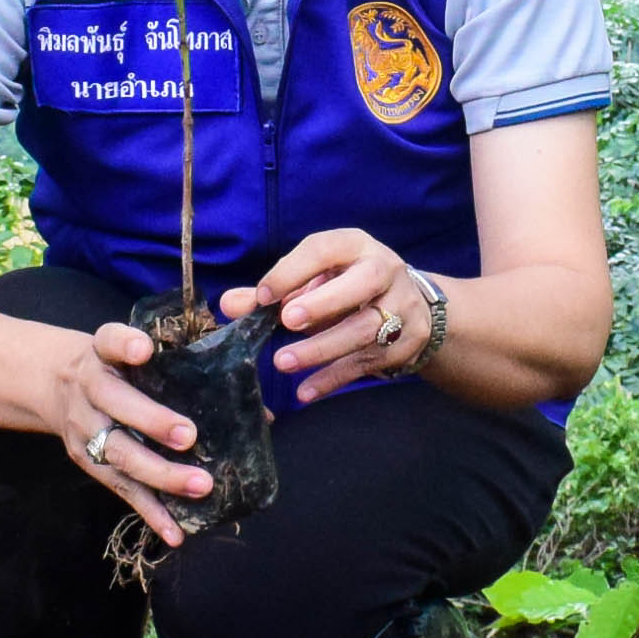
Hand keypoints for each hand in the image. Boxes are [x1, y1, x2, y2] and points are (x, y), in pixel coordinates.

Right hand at [51, 322, 212, 544]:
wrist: (53, 384)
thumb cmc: (115, 367)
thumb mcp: (131, 352)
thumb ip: (185, 370)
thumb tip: (260, 414)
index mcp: (102, 354)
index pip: (109, 341)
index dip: (125, 345)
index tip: (144, 350)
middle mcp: (89, 390)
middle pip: (116, 405)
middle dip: (152, 421)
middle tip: (189, 436)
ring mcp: (85, 430)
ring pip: (120, 455)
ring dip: (160, 474)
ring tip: (200, 486)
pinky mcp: (88, 462)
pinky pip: (121, 490)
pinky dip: (150, 513)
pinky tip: (176, 533)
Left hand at [226, 228, 425, 400]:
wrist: (410, 305)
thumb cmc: (346, 287)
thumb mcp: (313, 282)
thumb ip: (272, 292)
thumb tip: (228, 304)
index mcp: (356, 246)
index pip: (324, 249)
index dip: (292, 271)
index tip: (263, 296)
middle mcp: (385, 271)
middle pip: (362, 284)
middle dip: (324, 302)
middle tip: (286, 320)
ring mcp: (402, 308)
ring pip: (367, 328)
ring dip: (323, 347)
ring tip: (284, 362)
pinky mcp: (405, 343)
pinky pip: (368, 362)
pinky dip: (334, 378)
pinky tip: (306, 391)